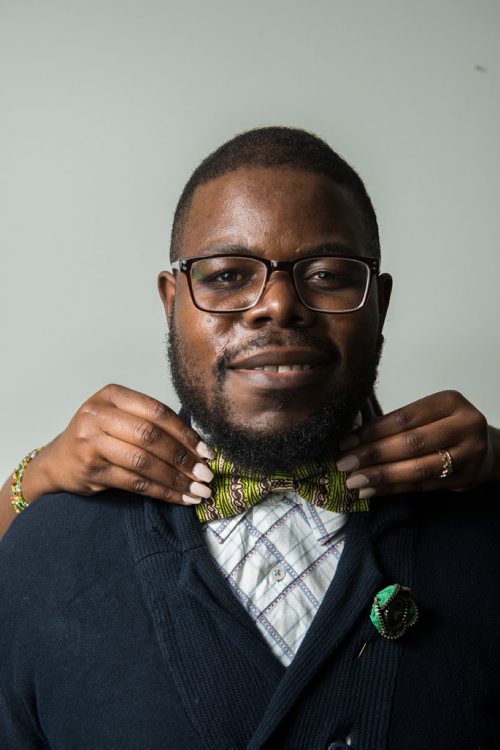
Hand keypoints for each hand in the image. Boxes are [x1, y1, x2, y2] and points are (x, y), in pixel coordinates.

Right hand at [25, 384, 214, 504]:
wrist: (59, 460)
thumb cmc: (98, 435)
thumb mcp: (118, 415)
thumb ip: (149, 421)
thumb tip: (198, 444)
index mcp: (111, 395)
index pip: (157, 412)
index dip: (185, 433)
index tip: (206, 451)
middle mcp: (98, 415)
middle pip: (151, 436)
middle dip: (183, 458)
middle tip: (206, 474)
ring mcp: (91, 442)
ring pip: (144, 462)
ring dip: (176, 479)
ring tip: (198, 490)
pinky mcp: (91, 470)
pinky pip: (135, 483)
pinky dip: (162, 492)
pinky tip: (179, 498)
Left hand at [336, 390, 495, 496]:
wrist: (485, 448)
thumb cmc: (445, 427)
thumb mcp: (429, 414)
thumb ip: (398, 424)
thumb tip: (352, 439)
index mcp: (449, 402)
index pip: (403, 418)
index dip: (372, 432)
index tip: (345, 442)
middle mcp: (464, 425)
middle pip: (411, 443)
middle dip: (372, 455)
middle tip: (344, 463)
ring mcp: (468, 454)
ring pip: (417, 468)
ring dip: (381, 476)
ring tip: (354, 481)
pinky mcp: (465, 479)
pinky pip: (422, 486)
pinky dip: (393, 489)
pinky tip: (372, 490)